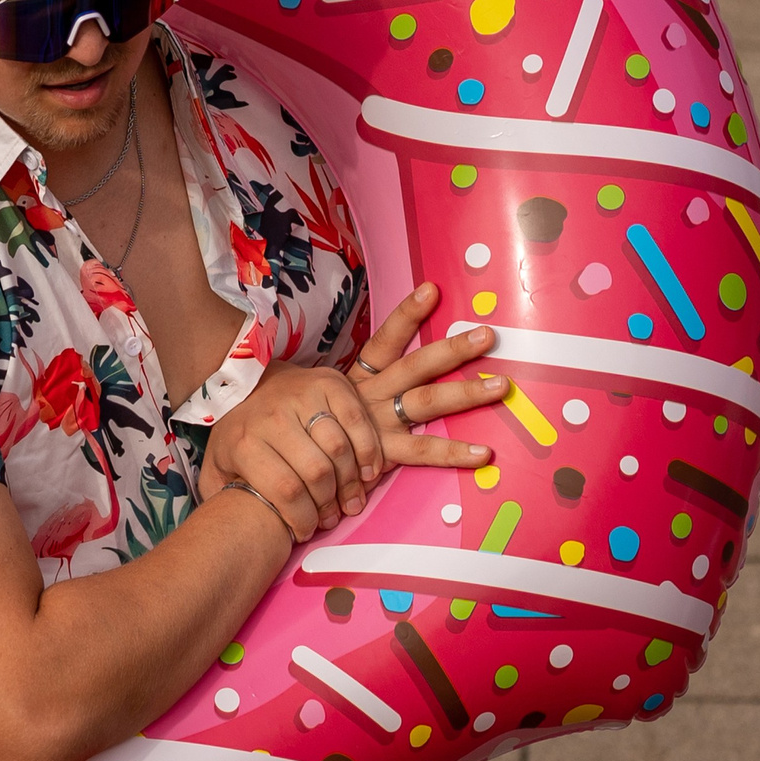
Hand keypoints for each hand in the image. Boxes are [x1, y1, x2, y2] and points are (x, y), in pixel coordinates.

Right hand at [199, 285, 502, 541]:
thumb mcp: (302, 408)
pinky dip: (453, 452)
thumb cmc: (281, 438)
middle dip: (453, 349)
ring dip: (466, 393)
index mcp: (351, 382)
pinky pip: (420, 452)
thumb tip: (332, 389)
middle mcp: (366, 397)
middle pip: (415, 365)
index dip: (407, 316)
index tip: (433, 289)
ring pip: (425, 402)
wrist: (257, 470)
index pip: (382, 342)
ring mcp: (375, 424)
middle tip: (489, 334)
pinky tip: (485, 453)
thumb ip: (324, 400)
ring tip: (502, 385)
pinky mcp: (379, 455)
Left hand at [201, 360, 380, 540]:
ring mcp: (303, 396)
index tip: (307, 531)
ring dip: (351, 483)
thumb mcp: (216, 466)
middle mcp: (273, 417)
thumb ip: (221, 497)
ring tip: (352, 501)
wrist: (248, 381)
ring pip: (339, 448)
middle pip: (316, 471)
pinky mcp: (329, 382)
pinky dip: (368, 449)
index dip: (302, 518)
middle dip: (329, 504)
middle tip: (333, 517)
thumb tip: (232, 531)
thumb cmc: (239, 433)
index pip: (285, 490)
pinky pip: (356, 420)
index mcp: (244, 441)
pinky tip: (368, 471)